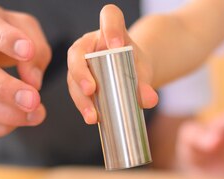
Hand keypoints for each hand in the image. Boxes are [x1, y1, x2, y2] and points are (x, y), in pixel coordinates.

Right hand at [67, 4, 157, 123]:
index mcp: (109, 30)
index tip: (117, 45)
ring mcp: (80, 63)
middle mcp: (89, 44)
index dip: (111, 27)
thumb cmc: (134, 66)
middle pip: (78, 53)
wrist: (129, 75)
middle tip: (91, 89)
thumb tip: (150, 100)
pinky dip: (84, 106)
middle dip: (81, 73)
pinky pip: (76, 92)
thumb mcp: (142, 72)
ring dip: (81, 97)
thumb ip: (145, 84)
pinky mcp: (77, 81)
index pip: (109, 16)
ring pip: (73, 77)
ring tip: (93, 115)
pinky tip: (92, 118)